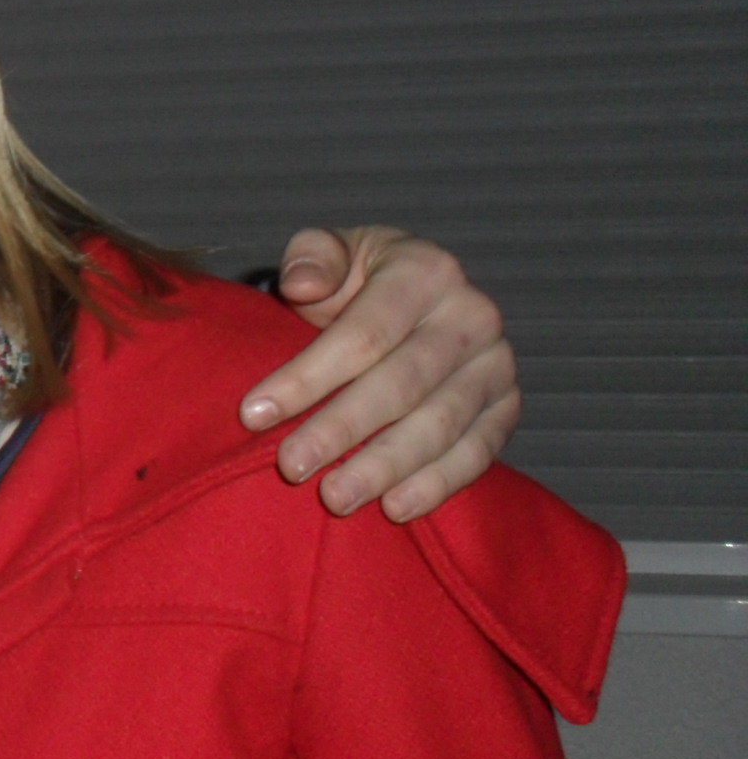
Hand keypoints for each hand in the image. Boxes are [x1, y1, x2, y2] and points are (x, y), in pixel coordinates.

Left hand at [239, 227, 519, 521]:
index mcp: (426, 270)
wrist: (415, 297)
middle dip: (341, 430)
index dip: (306, 377)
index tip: (253, 414)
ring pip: (440, 425)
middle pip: (401, 384)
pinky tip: (395, 507)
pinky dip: (437, 483)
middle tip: (291, 467)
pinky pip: (477, 452)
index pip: (362, 334)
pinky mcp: (506, 406)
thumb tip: (301, 284)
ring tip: (335, 498)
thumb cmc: (356, 280)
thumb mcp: (330, 251)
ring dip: (384, 467)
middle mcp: (472, 315)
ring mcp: (496, 364)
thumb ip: (312, 257)